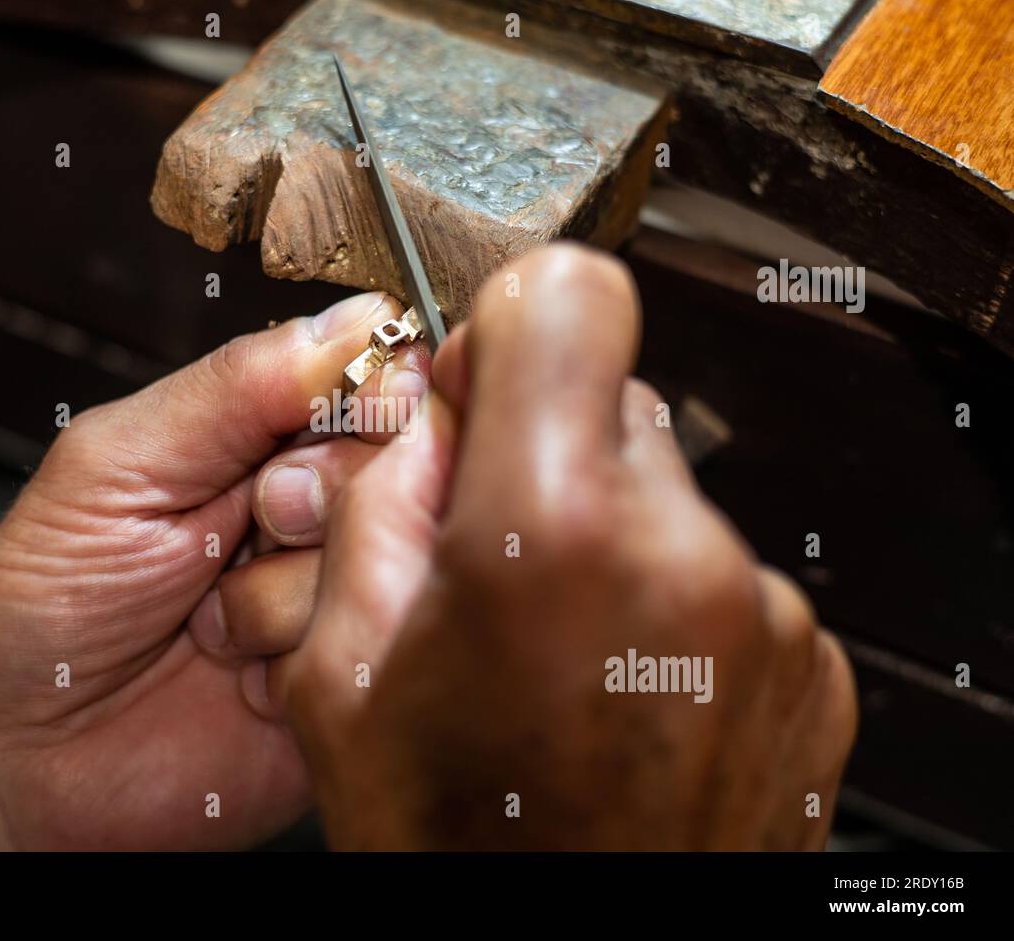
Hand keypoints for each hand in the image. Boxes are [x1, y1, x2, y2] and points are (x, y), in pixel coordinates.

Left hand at [0, 290, 427, 849]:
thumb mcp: (117, 465)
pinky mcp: (344, 682)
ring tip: (210, 626)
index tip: (324, 433)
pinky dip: (297, 671)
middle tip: (241, 533)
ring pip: (389, 566)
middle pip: (407, 470)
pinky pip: (373, 655)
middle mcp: (318, 513)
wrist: (15, 761)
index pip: (383, 380)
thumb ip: (233, 390)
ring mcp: (334, 600)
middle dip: (312, 505)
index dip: (375, 401)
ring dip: (283, 603)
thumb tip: (354, 319)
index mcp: (266, 438)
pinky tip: (240, 683)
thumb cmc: (42, 603)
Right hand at [271, 243, 857, 848]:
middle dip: (543, 455)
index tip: (482, 398)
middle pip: (613, 399)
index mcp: (553, 533)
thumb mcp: (339, 673)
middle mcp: (684, 555)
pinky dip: (664, 608)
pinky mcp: (807, 664)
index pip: (568, 296)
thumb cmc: (453, 850)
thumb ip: (378, 506)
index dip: (509, 332)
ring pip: (665, 492)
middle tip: (495, 566)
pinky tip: (614, 696)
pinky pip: (722, 575)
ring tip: (554, 654)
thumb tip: (433, 428)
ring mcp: (762, 615)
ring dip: (606, 538)